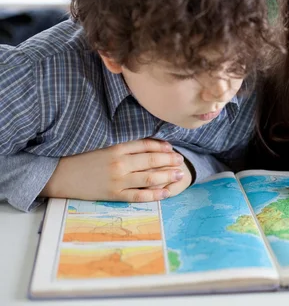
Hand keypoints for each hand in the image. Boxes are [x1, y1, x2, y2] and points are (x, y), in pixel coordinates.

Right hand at [40, 139, 185, 201]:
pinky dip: (154, 194)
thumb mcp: (101, 145)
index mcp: (116, 147)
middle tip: (181, 160)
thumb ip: (122, 144)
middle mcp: (120, 162)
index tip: (171, 148)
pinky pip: (139, 195)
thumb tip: (145, 143)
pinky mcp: (114, 194)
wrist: (57, 175)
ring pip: (149, 177)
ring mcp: (118, 180)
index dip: (161, 146)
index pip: (146, 145)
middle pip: (151, 160)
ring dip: (167, 176)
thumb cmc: (79, 158)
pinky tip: (166, 193)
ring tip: (180, 174)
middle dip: (169, 160)